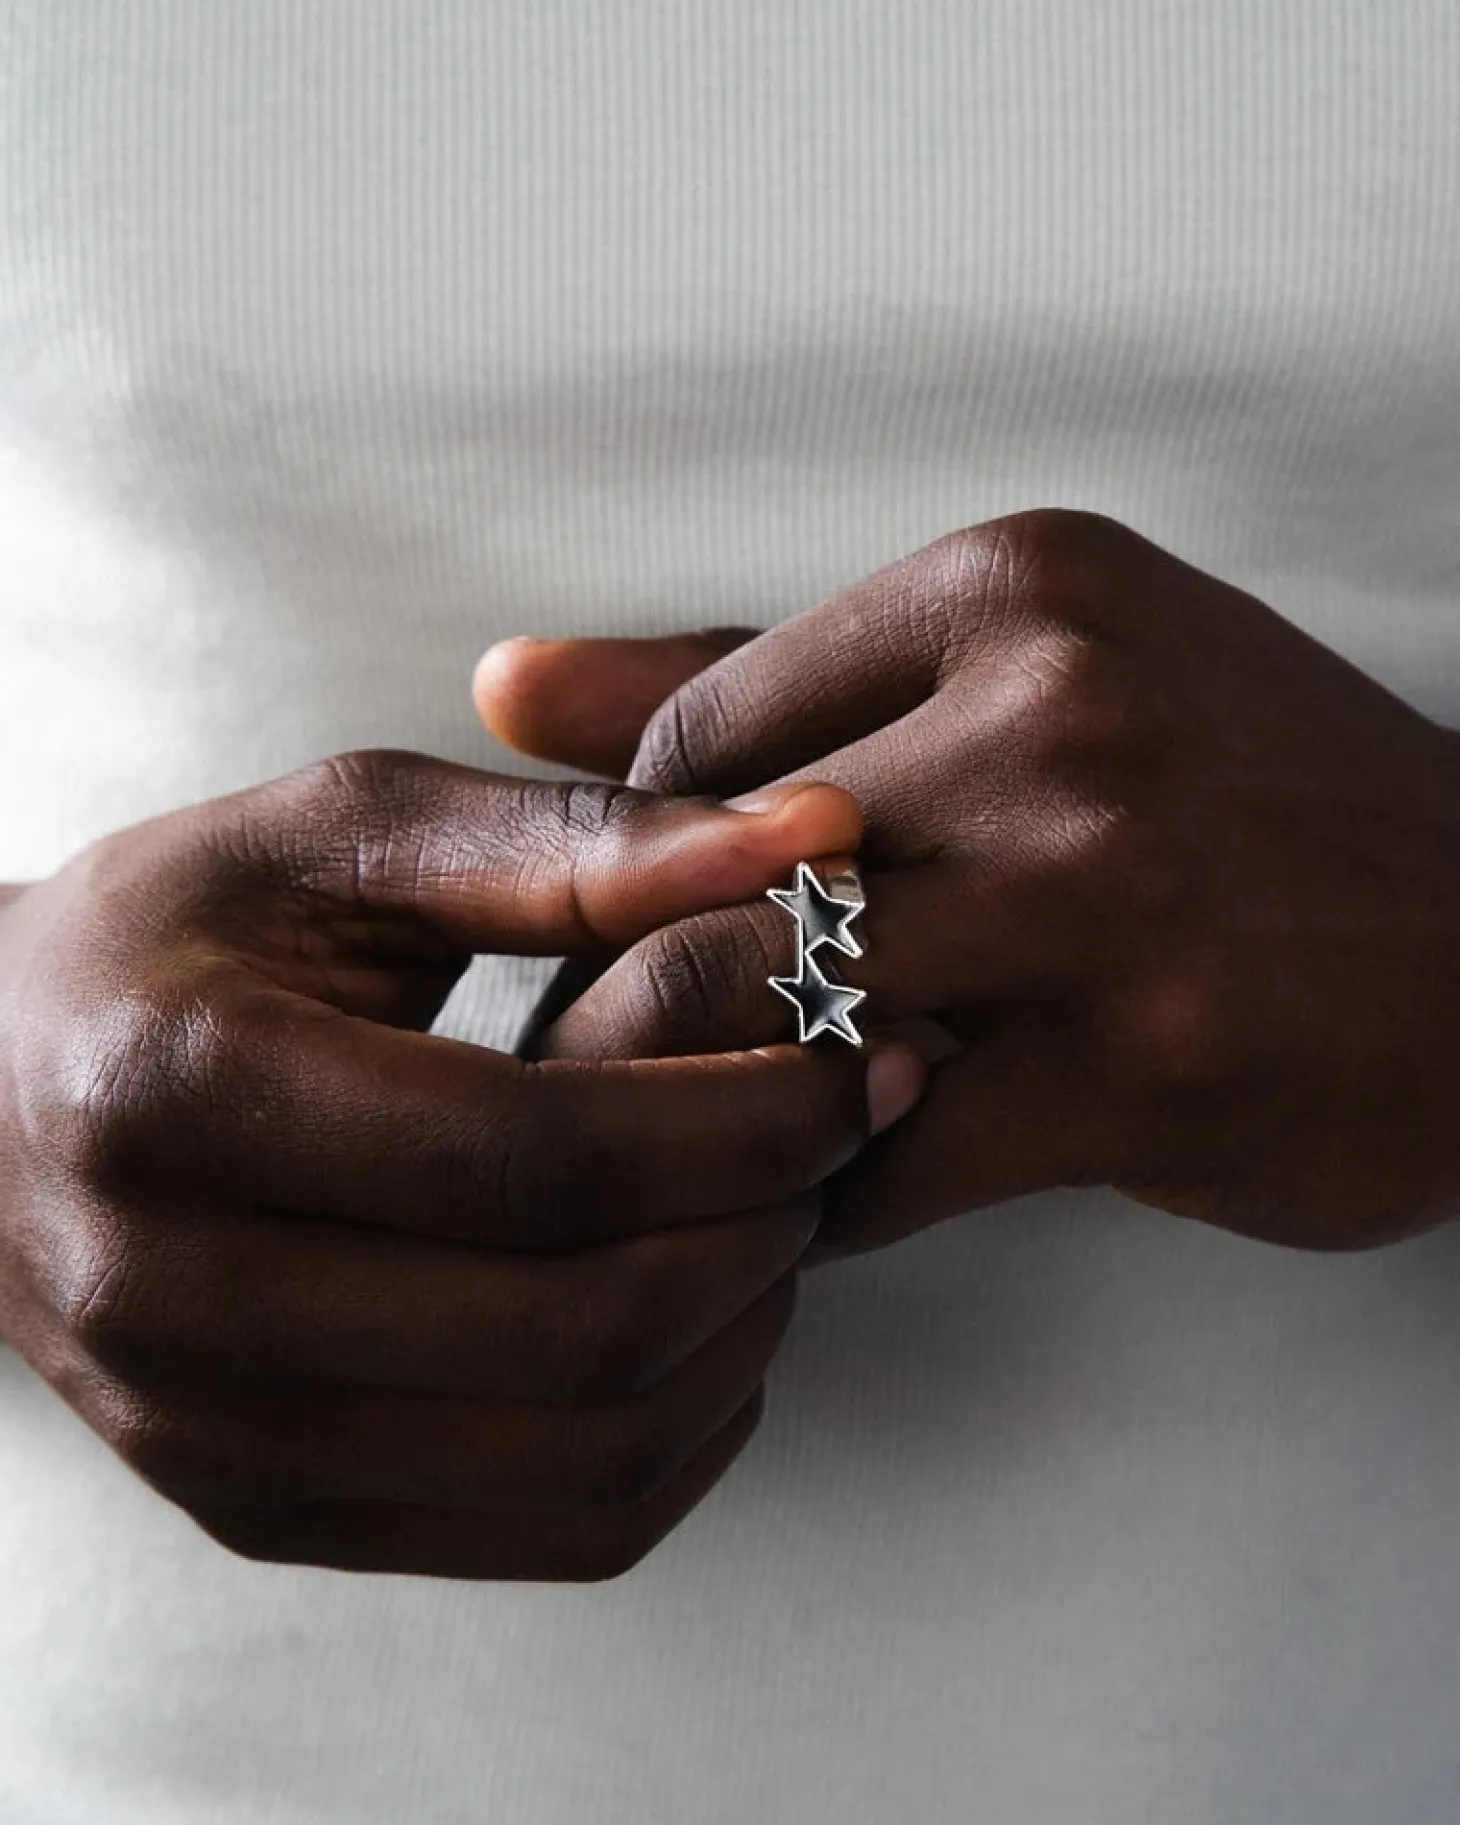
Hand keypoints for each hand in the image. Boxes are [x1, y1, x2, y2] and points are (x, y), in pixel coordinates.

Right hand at [0, 749, 920, 1578]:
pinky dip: (680, 1437)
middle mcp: (176, 1302)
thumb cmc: (168, 943)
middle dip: (765, 1227)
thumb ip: (570, 841)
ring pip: (585, 1458)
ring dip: (742, 1337)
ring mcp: (215, 1438)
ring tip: (771, 1214)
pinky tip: (700, 1322)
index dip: (735, 1115)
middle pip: (575, 1329)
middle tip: (833, 1131)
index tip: (849, 1058)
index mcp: (184, 1096)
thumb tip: (806, 844)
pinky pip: (549, 1532)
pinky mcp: (265, 1510)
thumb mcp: (337, 838)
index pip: (529, 1156)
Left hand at [477, 509, 1459, 1255]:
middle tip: (593, 1078)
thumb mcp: (1037, 678)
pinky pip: (885, 1163)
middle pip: (711, 879)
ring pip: (776, 1017)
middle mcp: (1057, 711)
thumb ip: (766, 678)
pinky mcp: (1143, 1067)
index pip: (696, 738)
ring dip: (705, 1109)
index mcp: (1012, 589)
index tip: (644, 944)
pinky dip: (822, 1202)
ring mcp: (1105, 889)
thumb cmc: (1244, 808)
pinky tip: (823, 1205)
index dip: (643, 870)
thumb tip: (502, 682)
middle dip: (628, 1003)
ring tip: (689, 1145)